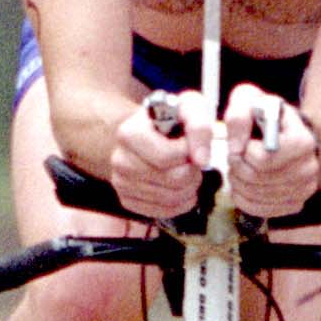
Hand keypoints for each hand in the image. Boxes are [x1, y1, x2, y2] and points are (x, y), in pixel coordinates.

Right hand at [107, 91, 217, 219]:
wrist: (148, 133)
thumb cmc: (171, 119)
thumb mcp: (189, 108)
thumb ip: (199, 126)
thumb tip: (202, 161)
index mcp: (129, 134)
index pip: (168, 157)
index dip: (189, 153)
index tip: (189, 144)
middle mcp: (119, 160)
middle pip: (173, 180)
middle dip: (193, 173)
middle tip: (193, 163)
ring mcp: (120, 183)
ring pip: (170, 199)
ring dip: (190, 189)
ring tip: (188, 173)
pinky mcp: (127, 201)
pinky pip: (163, 212)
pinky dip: (180, 203)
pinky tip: (182, 188)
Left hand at [222, 84, 320, 216]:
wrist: (287, 134)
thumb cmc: (265, 116)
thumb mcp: (250, 101)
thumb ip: (238, 116)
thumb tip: (236, 147)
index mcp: (302, 142)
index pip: (262, 159)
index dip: (243, 152)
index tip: (243, 143)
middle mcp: (309, 168)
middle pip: (257, 179)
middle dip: (237, 167)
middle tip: (236, 157)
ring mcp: (304, 189)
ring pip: (255, 195)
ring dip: (238, 182)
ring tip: (240, 168)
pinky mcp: (296, 204)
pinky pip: (260, 209)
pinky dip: (244, 198)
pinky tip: (244, 184)